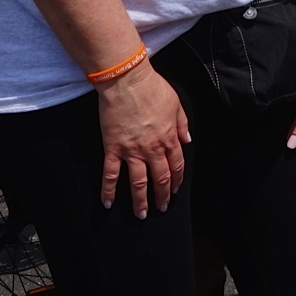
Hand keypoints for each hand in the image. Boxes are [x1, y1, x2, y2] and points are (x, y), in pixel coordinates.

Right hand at [94, 60, 190, 217]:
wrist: (127, 81)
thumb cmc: (152, 88)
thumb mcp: (176, 103)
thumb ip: (182, 124)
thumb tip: (188, 140)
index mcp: (169, 137)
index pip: (176, 165)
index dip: (177, 180)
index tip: (176, 189)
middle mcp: (152, 148)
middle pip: (160, 178)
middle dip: (162, 195)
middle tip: (162, 208)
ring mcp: (132, 150)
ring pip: (138, 183)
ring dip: (141, 201)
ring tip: (141, 214)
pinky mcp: (113, 148)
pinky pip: (111, 174)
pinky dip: (108, 190)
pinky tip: (107, 203)